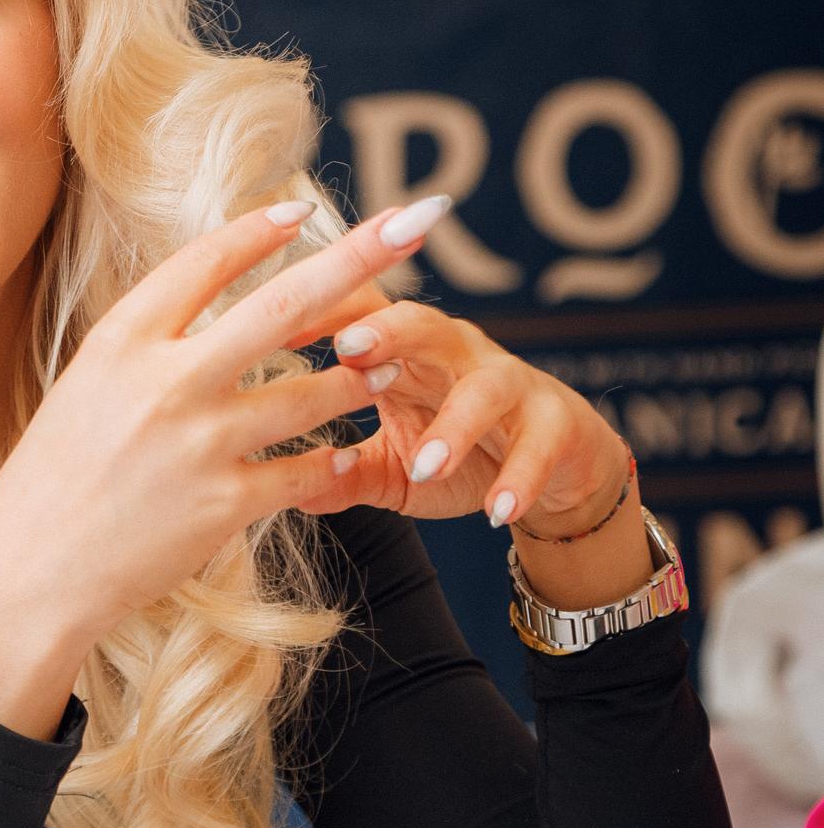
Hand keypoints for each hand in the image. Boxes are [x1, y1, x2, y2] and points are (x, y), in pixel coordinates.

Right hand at [0, 193, 453, 652]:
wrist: (32, 570)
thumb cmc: (57, 472)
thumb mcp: (87, 381)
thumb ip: (151, 338)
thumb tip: (215, 285)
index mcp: (122, 340)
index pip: (205, 262)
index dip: (259, 230)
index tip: (305, 207)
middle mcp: (166, 381)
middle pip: (286, 303)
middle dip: (362, 256)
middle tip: (420, 218)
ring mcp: (201, 443)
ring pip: (313, 393)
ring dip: (355, 378)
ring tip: (381, 368)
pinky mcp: (225, 503)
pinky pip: (306, 471)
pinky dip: (331, 462)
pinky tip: (345, 457)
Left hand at [305, 299, 630, 532]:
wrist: (554, 470)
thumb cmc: (462, 456)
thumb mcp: (396, 471)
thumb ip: (348, 477)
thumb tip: (288, 494)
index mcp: (407, 358)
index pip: (364, 318)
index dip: (323, 317)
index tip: (273, 329)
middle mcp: (456, 356)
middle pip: (422, 325)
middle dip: (385, 332)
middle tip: (348, 352)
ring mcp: (510, 385)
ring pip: (484, 388)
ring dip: (454, 426)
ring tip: (429, 466)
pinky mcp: (556, 423)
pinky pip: (539, 446)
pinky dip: (519, 479)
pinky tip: (497, 510)